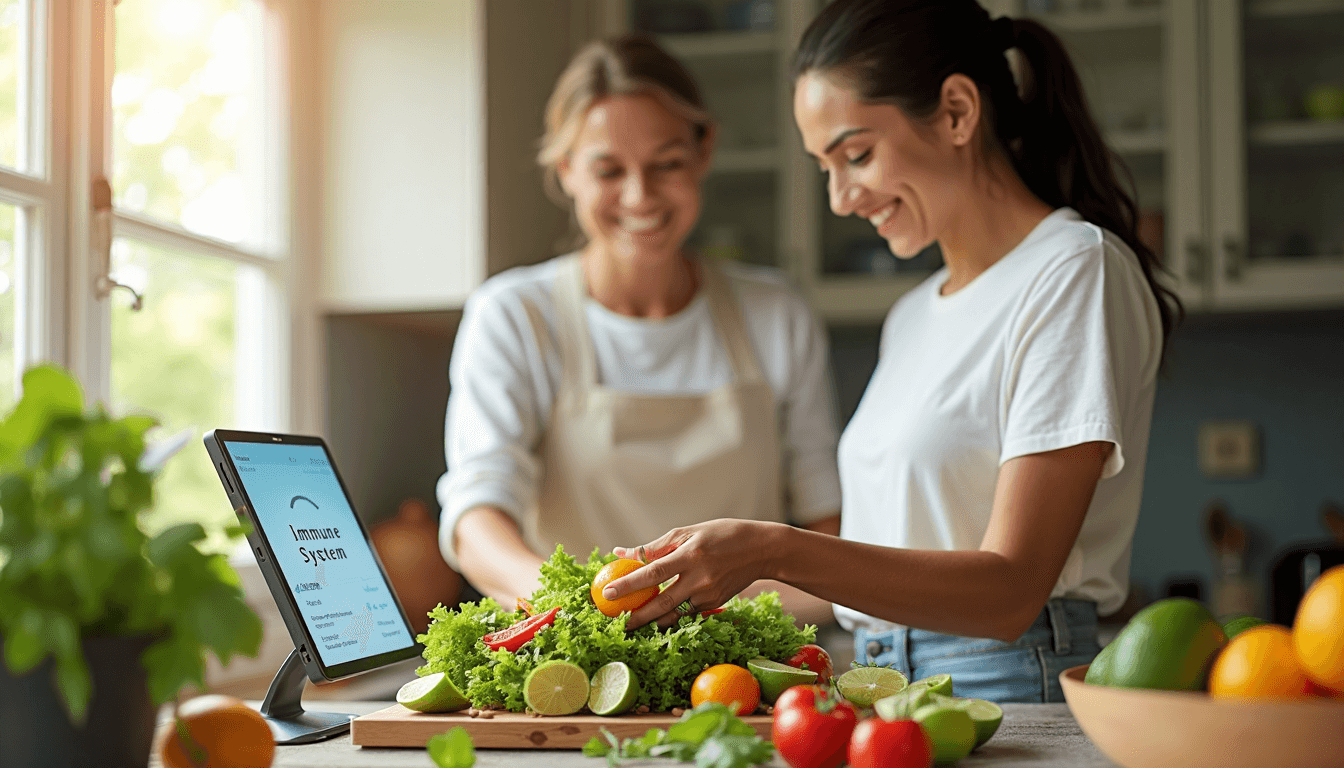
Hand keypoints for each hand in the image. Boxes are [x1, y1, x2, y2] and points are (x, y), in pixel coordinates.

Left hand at [604, 518, 783, 628]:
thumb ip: (655, 546)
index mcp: (690, 555)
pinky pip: (686, 613)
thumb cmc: (721, 535)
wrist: (762, 550)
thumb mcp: (688, 532)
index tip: (608, 593)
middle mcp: (699, 578)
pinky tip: (656, 617)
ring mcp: (708, 594)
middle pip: (660, 604)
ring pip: (673, 614)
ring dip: (651, 622)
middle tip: (615, 623)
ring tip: (631, 624)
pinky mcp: (715, 604)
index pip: (652, 573)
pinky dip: (670, 615)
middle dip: (635, 617)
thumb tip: (621, 553)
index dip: (628, 584)